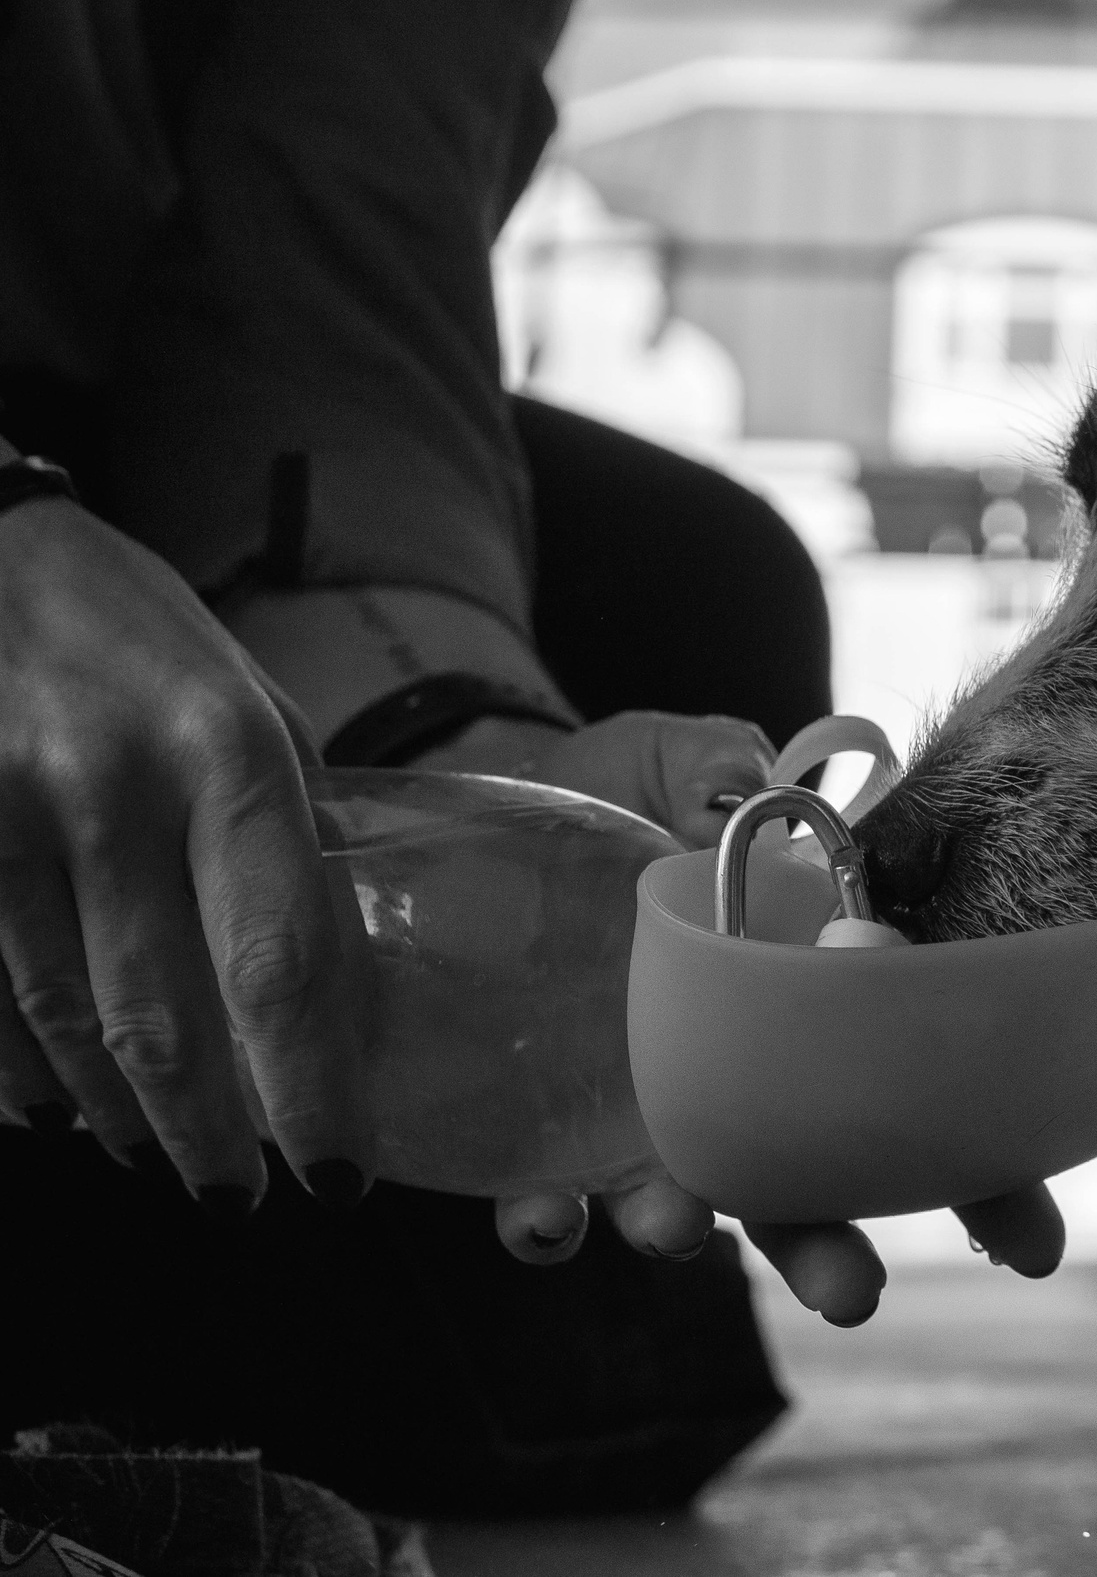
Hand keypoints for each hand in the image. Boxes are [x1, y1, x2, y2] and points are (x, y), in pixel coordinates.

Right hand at [0, 498, 364, 1212]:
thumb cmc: (128, 630)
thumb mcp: (238, 698)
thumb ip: (280, 820)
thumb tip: (332, 957)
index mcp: (225, 751)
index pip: (280, 957)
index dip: (308, 1084)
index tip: (334, 1171)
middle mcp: (110, 787)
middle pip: (159, 1015)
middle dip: (202, 1132)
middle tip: (232, 1194)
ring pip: (56, 1019)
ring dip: (107, 1109)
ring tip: (145, 1149)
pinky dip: (11, 1066)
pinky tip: (43, 1104)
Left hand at [418, 708, 1069, 1317]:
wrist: (481, 815)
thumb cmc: (608, 787)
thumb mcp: (668, 757)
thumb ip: (717, 770)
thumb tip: (750, 793)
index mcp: (806, 1002)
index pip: (915, 1096)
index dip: (982, 1173)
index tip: (1030, 1244)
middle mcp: (741, 1083)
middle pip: (810, 1191)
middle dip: (834, 1252)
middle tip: (856, 1294)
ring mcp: (643, 1122)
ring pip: (690, 1211)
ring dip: (692, 1236)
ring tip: (680, 1231)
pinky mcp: (540, 1144)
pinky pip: (550, 1210)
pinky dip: (552, 1229)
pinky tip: (550, 1223)